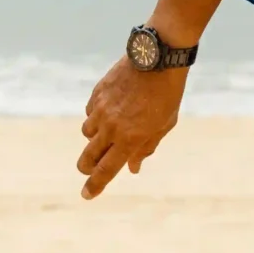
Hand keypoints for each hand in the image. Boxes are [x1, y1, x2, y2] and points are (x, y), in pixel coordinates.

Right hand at [79, 59, 185, 199]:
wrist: (158, 57)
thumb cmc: (167, 93)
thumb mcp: (164, 125)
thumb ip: (146, 147)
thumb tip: (133, 168)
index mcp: (130, 138)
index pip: (106, 170)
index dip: (95, 185)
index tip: (86, 195)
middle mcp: (111, 127)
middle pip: (88, 157)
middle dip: (87, 167)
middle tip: (91, 168)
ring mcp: (101, 110)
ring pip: (86, 134)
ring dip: (95, 139)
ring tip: (111, 130)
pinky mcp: (96, 94)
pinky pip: (90, 113)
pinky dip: (96, 117)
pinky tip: (111, 109)